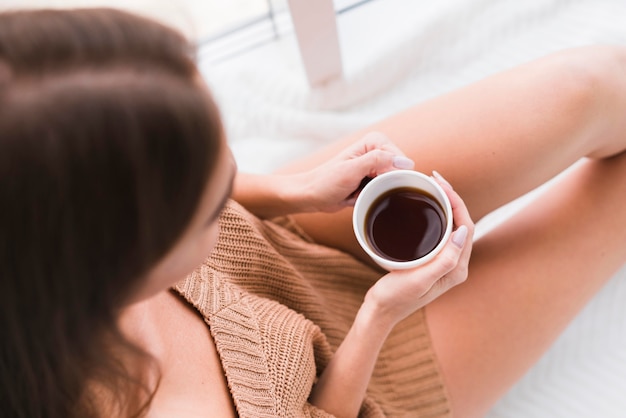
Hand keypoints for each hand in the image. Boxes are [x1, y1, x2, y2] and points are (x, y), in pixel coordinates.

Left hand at [294, 132, 414, 212]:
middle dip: (384, 184)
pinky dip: (375, 196)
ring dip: (379, 192)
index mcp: (374, 141)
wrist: (311, 196)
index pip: (400, 159)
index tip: (372, 181)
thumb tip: (406, 162)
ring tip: (360, 191)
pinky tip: (360, 196)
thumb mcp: (352, 170)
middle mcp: (377, 151)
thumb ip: (378, 161)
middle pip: (399, 171)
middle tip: (363, 187)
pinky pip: (384, 191)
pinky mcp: (372, 180)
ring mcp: (375, 166)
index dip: (391, 174)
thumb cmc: (326, 182)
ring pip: (393, 183)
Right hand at [363, 175, 474, 327]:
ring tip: (431, 187)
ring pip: (451, 226)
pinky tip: (424, 208)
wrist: (380, 311)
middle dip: (452, 199)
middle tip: (435, 180)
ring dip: (445, 205)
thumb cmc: (396, 298)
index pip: (466, 228)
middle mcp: (455, 265)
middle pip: (461, 224)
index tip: (441, 184)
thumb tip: (462, 232)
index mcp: (457, 269)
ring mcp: (444, 263)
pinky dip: (435, 215)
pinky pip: (440, 232)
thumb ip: (444, 260)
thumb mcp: (419, 280)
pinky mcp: (432, 261)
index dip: (457, 202)